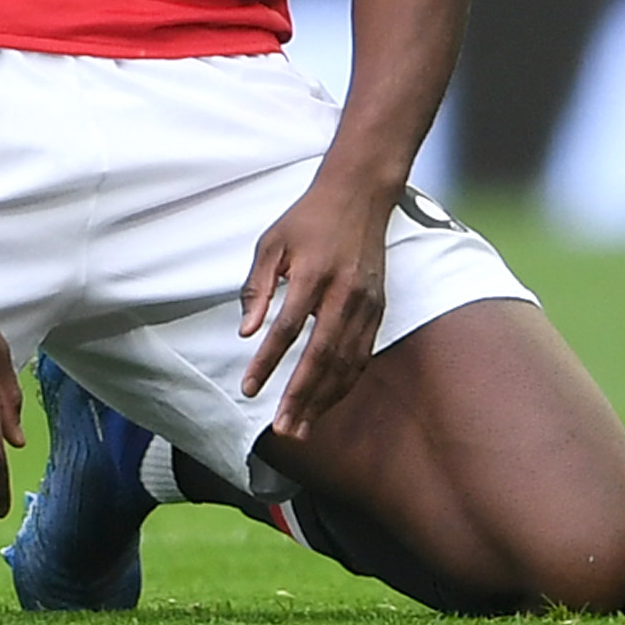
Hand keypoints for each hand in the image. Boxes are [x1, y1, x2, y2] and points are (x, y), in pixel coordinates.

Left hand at [238, 178, 391, 440]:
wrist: (359, 196)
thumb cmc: (309, 219)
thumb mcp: (271, 242)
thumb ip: (256, 287)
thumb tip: (246, 331)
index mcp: (314, 274)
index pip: (287, 328)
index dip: (268, 362)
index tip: (250, 388)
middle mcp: (345, 293)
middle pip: (322, 356)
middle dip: (301, 396)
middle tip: (282, 427)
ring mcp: (366, 304)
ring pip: (346, 362)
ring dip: (324, 399)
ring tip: (303, 427)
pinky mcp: (379, 310)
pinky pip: (362, 355)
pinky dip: (345, 383)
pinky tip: (328, 402)